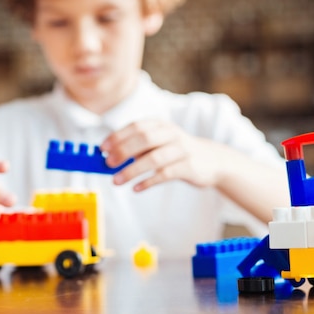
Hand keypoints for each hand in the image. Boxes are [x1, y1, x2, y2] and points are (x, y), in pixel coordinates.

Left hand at [101, 120, 224, 191]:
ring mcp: (181, 150)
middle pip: (144, 139)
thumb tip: (109, 157)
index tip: (102, 148)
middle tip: (108, 163)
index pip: (136, 126)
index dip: (118, 136)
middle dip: (123, 151)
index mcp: (160, 125)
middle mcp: (171, 134)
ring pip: (154, 158)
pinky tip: (136, 188)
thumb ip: (137, 148)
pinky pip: (165, 174)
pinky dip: (148, 182)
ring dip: (132, 170)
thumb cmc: (176, 152)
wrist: (212, 161)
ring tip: (116, 180)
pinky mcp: (189, 167)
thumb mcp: (158, 144)